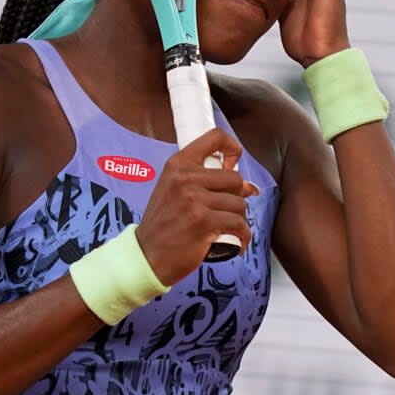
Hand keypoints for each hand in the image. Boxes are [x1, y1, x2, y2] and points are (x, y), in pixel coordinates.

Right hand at [137, 128, 258, 285]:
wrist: (146, 256)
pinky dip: (243, 236)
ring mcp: (194, 200)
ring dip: (239, 219)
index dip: (233, 148)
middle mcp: (185, 178)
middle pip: (235, 179)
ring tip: (226, 229)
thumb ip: (203, 182)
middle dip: (237, 198)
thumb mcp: (173, 191)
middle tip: (227, 211)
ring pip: (239, 204)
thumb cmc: (163, 225)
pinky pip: (239, 224)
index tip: (233, 165)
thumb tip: (248, 186)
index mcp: (178, 164)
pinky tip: (237, 243)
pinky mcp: (204, 222)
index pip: (215, 138)